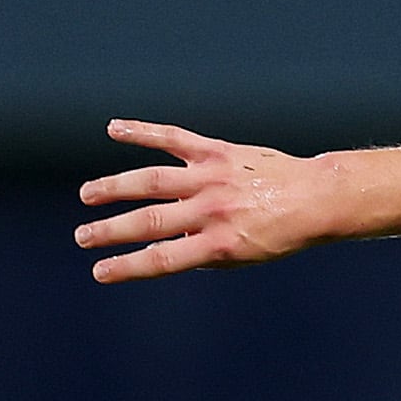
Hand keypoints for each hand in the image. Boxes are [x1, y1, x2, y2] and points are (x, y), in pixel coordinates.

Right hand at [75, 122, 332, 281]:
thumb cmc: (280, 233)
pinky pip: (173, 139)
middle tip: (82, 237)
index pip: (164, 259)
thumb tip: (161, 251)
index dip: (128, 266)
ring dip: (113, 187)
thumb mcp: (246, 256)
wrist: (317, 198)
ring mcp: (212, 178)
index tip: (100, 272)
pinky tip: (114, 128)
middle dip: (110, 231)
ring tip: (87, 196)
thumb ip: (204, 254)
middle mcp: (213, 210)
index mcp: (221, 243)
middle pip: (149, 221)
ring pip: (151, 180)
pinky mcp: (217, 152)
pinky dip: (141, 132)